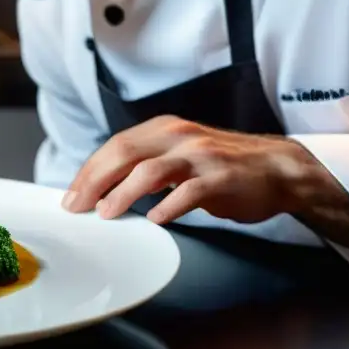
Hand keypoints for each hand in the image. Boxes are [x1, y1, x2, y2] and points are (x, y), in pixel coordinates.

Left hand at [62, 115, 314, 224]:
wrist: (277, 168)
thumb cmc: (222, 166)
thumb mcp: (179, 155)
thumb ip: (146, 165)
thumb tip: (102, 188)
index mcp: (162, 129)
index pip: (115, 146)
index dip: (89, 171)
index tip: (71, 195)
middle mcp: (177, 136)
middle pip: (124, 154)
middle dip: (95, 181)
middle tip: (77, 207)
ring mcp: (200, 155)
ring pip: (150, 171)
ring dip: (123, 193)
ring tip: (106, 213)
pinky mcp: (221, 177)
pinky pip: (189, 191)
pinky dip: (169, 206)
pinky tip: (156, 219)